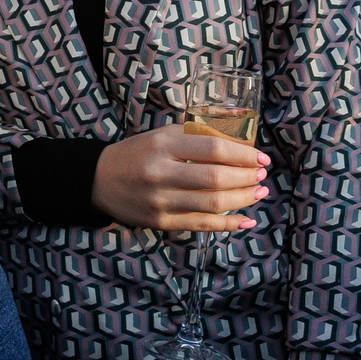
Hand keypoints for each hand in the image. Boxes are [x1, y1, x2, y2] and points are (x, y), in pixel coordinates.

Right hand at [91, 125, 268, 230]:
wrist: (98, 180)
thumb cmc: (137, 153)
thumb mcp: (162, 135)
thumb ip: (197, 136)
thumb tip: (240, 142)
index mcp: (162, 145)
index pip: (213, 149)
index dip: (243, 154)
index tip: (261, 158)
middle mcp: (161, 173)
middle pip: (216, 179)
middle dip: (247, 178)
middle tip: (262, 175)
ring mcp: (161, 201)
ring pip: (213, 204)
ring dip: (244, 199)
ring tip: (259, 192)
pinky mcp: (161, 222)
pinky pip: (202, 225)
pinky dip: (229, 224)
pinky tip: (247, 220)